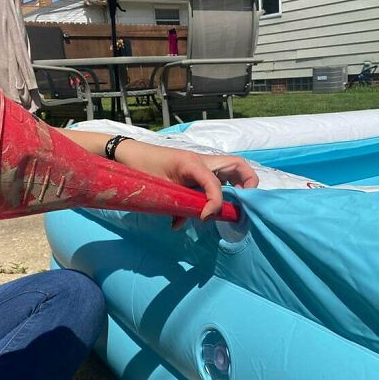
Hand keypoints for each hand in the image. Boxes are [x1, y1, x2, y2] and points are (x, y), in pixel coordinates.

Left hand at [114, 140, 257, 225]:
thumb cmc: (142, 168)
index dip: (215, 204)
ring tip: (235, 204)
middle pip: (238, 165)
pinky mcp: (199, 168)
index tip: (206, 219)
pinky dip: (227, 186)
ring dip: (240, 184)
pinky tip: (219, 202)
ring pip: (233, 168)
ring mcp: (203, 163)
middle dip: (248, 184)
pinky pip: (221, 175)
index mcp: (192, 164)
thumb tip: (179, 226)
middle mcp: (203, 161)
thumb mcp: (159, 190)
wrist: (130, 153)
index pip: (215, 184)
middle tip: (242, 204)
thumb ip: (174, 208)